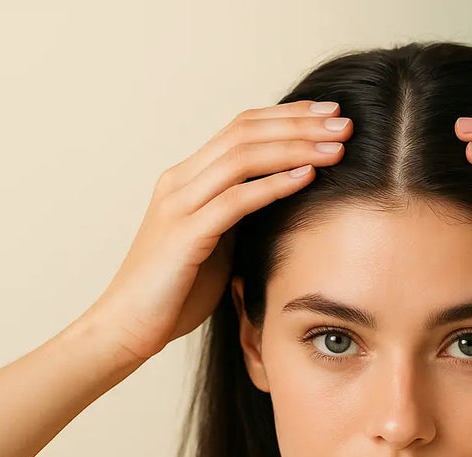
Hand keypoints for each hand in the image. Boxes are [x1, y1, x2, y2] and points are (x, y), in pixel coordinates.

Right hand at [82, 99, 352, 362]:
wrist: (127, 327)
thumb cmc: (175, 293)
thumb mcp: (217, 243)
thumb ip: (241, 216)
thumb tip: (285, 199)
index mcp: (187, 179)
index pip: (241, 128)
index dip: (287, 116)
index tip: (330, 114)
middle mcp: (180, 182)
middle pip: (245, 132)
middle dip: (299, 123)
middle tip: (344, 121)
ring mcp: (179, 205)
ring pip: (242, 157)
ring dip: (295, 148)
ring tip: (337, 146)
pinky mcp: (184, 234)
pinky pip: (236, 200)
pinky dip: (275, 184)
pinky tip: (308, 176)